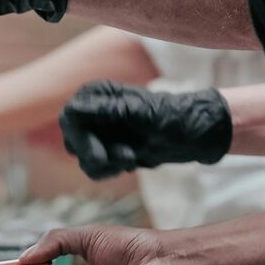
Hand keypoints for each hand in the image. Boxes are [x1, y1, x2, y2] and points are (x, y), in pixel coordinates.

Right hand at [59, 81, 231, 179]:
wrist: (193, 136)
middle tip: (126, 159)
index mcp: (99, 94)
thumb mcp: (143, 115)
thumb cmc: (173, 118)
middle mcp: (94, 111)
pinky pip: (95, 168)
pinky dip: (110, 170)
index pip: (71, 117)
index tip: (100, 157)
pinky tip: (131, 163)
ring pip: (83, 159)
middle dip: (95, 156)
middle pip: (72, 141)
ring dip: (107, 165)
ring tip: (132, 159)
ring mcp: (99, 132)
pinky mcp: (107, 149)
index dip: (81, 140)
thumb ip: (110, 112)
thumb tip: (75, 110)